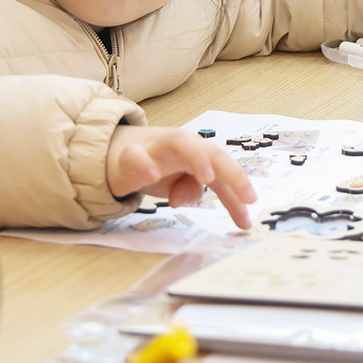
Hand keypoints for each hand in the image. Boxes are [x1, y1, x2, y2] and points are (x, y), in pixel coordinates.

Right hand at [106, 124, 255, 227]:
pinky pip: (136, 155)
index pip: (223, 173)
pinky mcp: (130, 154)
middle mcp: (182, 147)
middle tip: (248, 197)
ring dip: (197, 157)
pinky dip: (145, 162)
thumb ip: (190, 191)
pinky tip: (153, 175)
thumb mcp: (177, 185)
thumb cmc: (155, 166)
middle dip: (233, 172)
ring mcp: (157, 147)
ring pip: (181, 141)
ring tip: (208, 178)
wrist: (115, 152)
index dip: (237, 194)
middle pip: (213, 151)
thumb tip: (181, 199)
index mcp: (198, 155)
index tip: (247, 221)